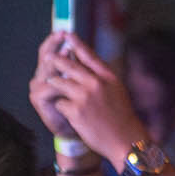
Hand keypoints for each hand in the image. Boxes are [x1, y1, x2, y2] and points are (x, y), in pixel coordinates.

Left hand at [32, 29, 149, 159]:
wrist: (125, 140)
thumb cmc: (122, 117)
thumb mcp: (117, 90)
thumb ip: (102, 78)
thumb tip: (87, 66)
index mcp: (108, 77)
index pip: (89, 55)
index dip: (77, 43)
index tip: (67, 35)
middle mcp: (96, 83)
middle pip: (70, 65)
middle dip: (57, 60)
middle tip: (49, 57)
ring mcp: (84, 97)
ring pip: (59, 82)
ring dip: (54, 83)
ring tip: (50, 83)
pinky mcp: (76, 111)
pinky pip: (60, 103)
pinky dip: (61, 107)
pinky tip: (66, 112)